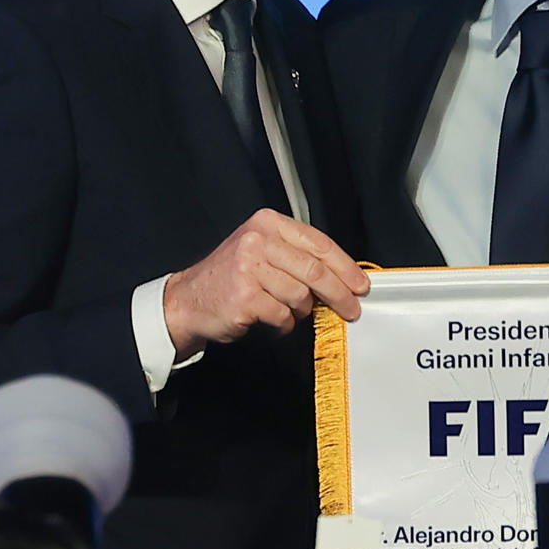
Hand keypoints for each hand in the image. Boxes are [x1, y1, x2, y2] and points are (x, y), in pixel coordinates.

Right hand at [163, 208, 369, 359]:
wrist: (188, 300)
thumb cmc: (231, 278)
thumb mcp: (262, 251)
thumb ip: (297, 256)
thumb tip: (343, 276)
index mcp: (267, 223)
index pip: (319, 243)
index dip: (345, 266)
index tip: (360, 283)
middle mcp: (258, 240)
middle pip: (315, 269)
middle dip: (339, 293)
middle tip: (351, 308)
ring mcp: (249, 268)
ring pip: (300, 295)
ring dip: (303, 311)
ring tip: (290, 312)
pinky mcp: (245, 296)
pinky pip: (283, 315)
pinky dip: (284, 324)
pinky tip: (274, 321)